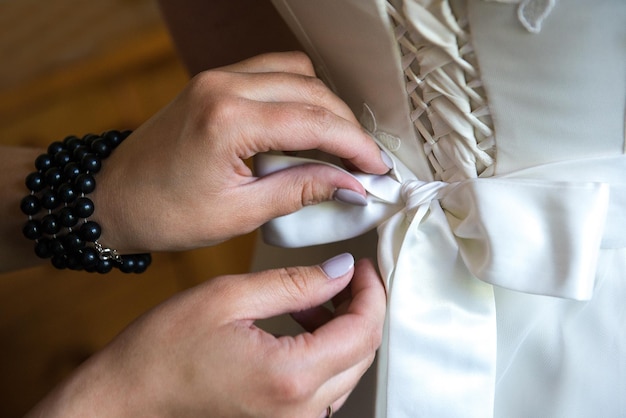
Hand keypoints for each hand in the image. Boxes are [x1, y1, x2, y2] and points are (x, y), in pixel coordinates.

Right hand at [28, 255, 385, 417]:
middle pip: (362, 353)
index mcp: (289, 376)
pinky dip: (323, 353)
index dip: (371, 292)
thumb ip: (294, 282)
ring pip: (347, 370)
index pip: (363, 331)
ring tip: (311, 300)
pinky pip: (324, 388)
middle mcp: (299, 412)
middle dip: (361, 308)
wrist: (126, 401)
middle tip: (343, 274)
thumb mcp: (229, 297)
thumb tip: (342, 269)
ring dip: (341, 330)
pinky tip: (299, 328)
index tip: (363, 265)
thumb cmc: (162, 351)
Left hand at [91, 51, 389, 252]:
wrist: (113, 198)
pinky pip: (272, 73)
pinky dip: (298, 94)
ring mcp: (217, 78)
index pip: (314, 122)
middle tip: (364, 162)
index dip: (356, 145)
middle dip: (346, 127)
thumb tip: (349, 183)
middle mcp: (224, 86)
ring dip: (325, 106)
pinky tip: (306, 124)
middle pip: (312, 91)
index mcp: (228, 120)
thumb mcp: (239, 212)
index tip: (378, 167)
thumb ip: (300, 190)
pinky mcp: (214, 82)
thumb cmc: (163, 213)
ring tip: (339, 146)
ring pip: (296, 73)